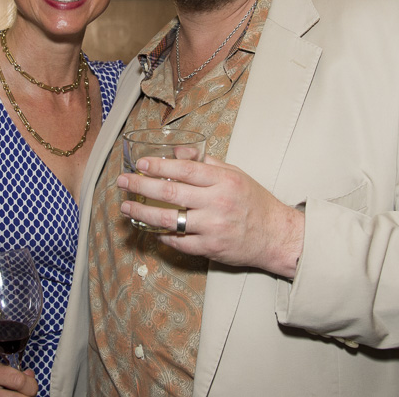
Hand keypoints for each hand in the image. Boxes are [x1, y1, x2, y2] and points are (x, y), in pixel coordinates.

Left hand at [118, 155, 304, 277]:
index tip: (141, 164)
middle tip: (123, 181)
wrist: (276, 235)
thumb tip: (179, 150)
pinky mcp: (210, 248)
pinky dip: (162, 236)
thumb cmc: (254, 202)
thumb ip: (206, 162)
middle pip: (171, 193)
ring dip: (143, 213)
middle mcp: (216, 203)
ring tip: (126, 206)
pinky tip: (150, 230)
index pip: (185, 169)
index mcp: (223, 181)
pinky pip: (179, 243)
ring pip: (169, 220)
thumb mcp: (235, 174)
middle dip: (141, 186)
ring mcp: (212, 227)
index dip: (160, 166)